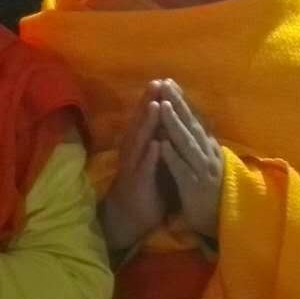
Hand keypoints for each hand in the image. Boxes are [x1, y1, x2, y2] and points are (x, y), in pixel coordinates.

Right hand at [98, 88, 169, 254]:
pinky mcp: (137, 183)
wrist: (130, 218)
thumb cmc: (146, 187)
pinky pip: (144, 168)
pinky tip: (156, 144)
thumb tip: (170, 122)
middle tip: (157, 82)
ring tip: (156, 105)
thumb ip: (159, 142)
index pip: (147, 119)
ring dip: (148, 124)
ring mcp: (133, 167)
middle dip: (149, 102)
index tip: (164, 80)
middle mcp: (133, 152)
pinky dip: (150, 156)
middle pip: (141, 123)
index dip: (154, 99)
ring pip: (140, 141)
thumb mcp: (153, 161)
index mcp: (139, 145)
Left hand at [154, 80, 223, 239]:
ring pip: (187, 143)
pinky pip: (183, 169)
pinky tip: (162, 144)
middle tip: (165, 84)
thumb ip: (198, 142)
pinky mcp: (195, 187)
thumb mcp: (205, 161)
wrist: (220, 220)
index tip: (168, 81)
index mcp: (207, 147)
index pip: (193, 119)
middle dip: (178, 104)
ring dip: (175, 124)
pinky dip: (172, 156)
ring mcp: (202, 169)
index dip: (182, 100)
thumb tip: (189, 119)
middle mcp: (207, 154)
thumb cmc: (209, 189)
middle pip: (191, 125)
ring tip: (164, 106)